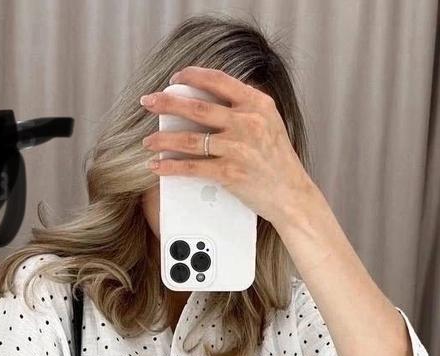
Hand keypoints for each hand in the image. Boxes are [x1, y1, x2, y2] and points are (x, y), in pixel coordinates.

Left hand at [139, 65, 315, 226]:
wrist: (292, 194)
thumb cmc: (278, 161)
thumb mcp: (269, 123)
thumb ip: (245, 108)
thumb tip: (210, 98)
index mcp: (257, 104)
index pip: (218, 80)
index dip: (192, 76)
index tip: (175, 78)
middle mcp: (247, 122)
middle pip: (197, 108)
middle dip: (166, 104)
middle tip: (147, 102)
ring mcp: (238, 148)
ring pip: (190, 139)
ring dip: (163, 140)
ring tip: (147, 141)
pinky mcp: (230, 173)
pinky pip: (193, 167)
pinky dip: (171, 167)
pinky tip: (158, 166)